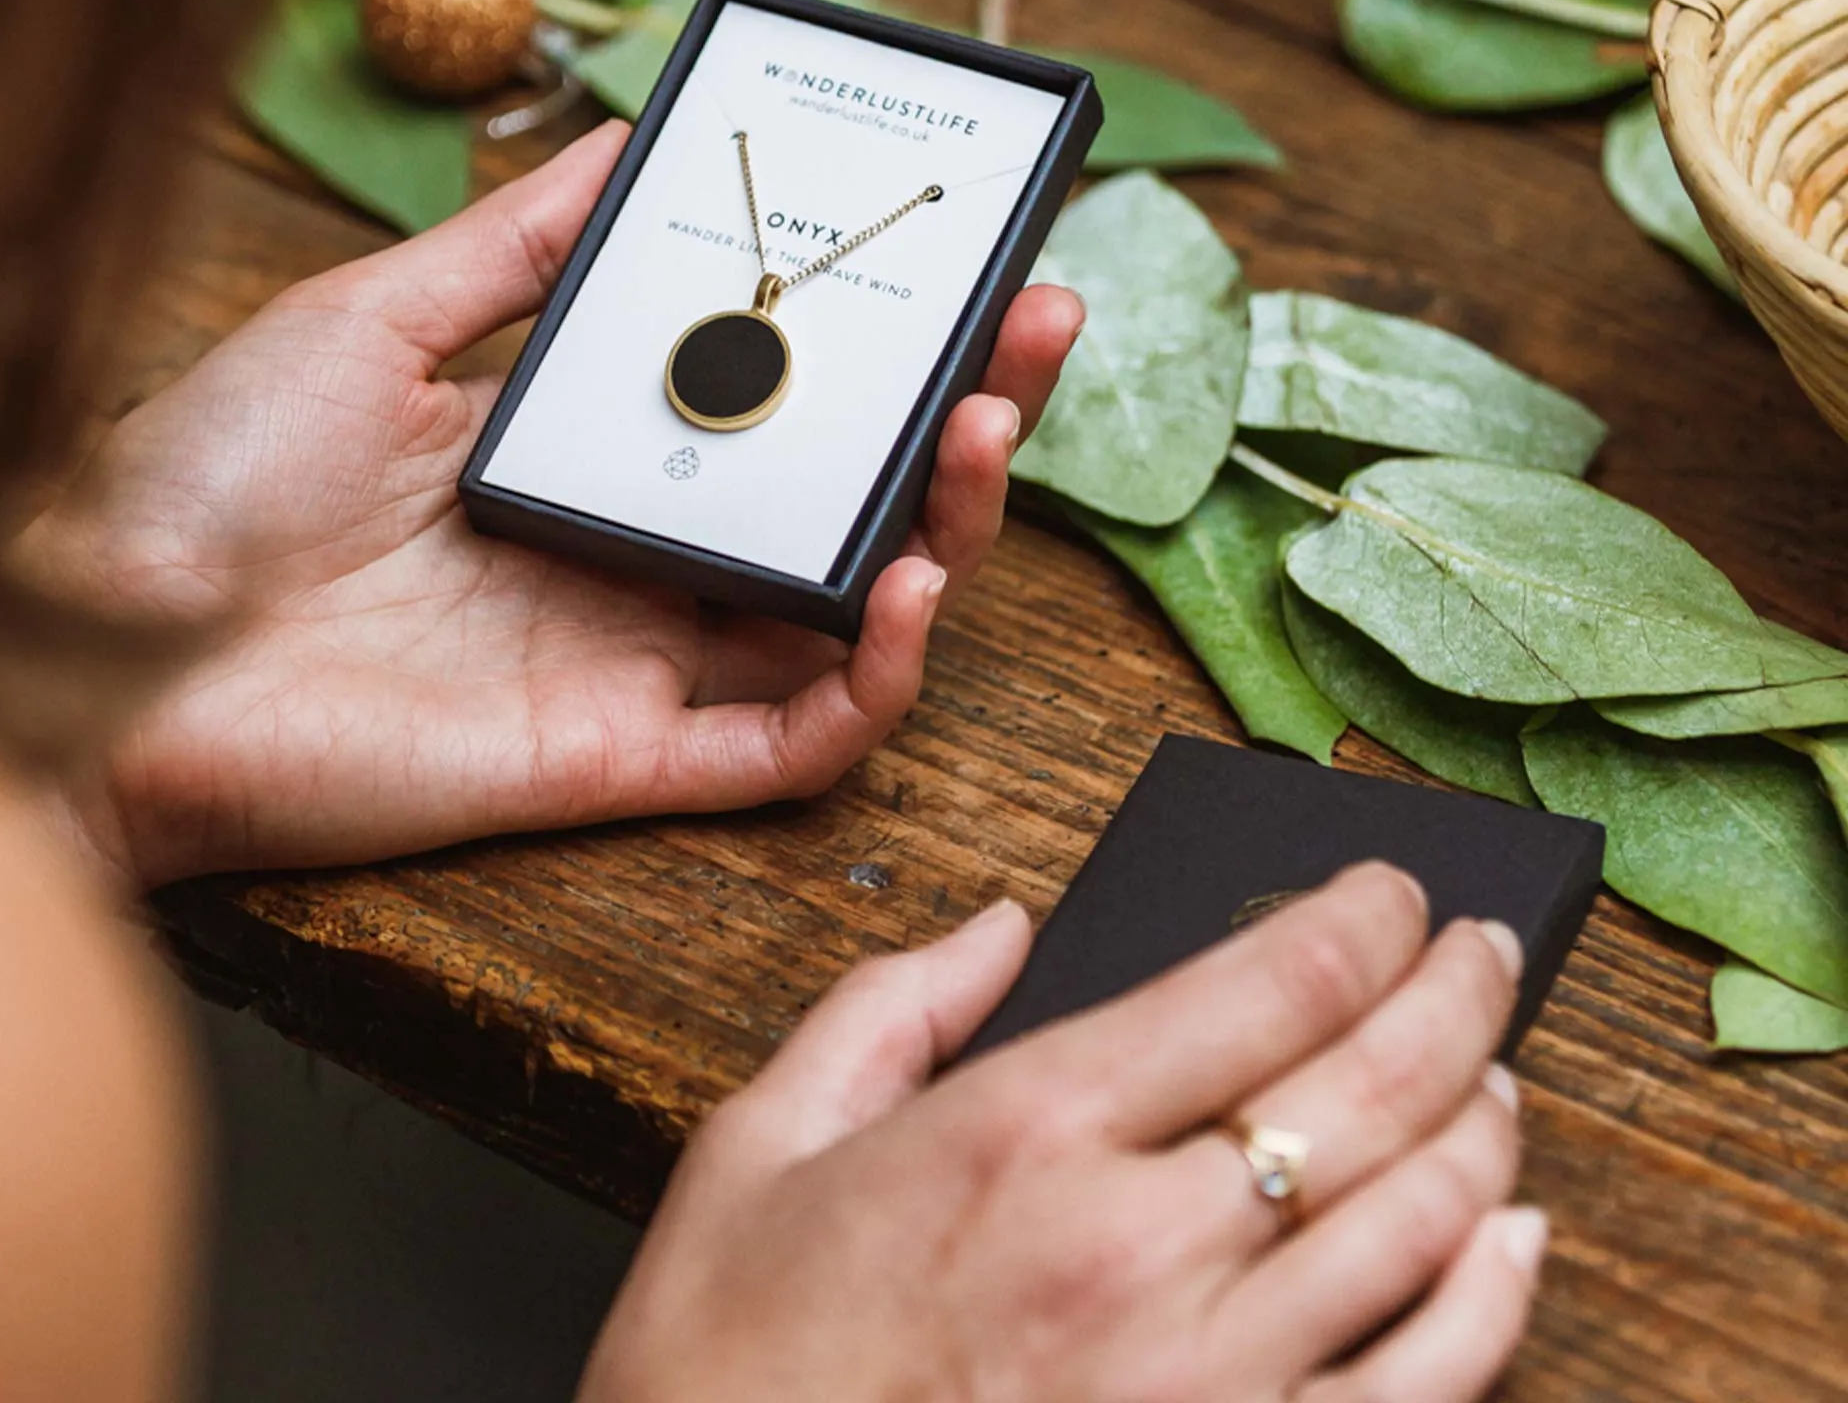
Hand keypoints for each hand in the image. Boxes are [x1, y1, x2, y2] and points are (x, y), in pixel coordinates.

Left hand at [36, 123, 1083, 888]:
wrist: (98, 653)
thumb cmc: (207, 483)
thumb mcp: (374, 320)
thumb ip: (515, 244)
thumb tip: (625, 139)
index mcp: (590, 453)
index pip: (780, 398)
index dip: (880, 338)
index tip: (954, 255)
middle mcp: (634, 556)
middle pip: (847, 499)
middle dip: (964, 415)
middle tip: (1037, 327)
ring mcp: (637, 660)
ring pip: (848, 619)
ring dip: (949, 534)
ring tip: (985, 434)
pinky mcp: (621, 759)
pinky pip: (794, 745)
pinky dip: (871, 681)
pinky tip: (902, 588)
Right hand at [580, 866, 1544, 1402]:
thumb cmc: (732, 1367)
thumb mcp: (758, 1146)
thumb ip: (887, 1005)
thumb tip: (1004, 924)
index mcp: (1022, 1130)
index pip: (1264, 984)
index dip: (1361, 918)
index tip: (1392, 890)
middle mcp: (1136, 1247)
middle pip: (1370, 1088)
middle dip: (1455, 996)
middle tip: (1488, 952)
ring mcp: (1206, 1386)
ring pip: (1421, 1227)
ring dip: (1485, 1131)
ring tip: (1497, 1074)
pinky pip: (1422, 1388)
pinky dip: (1492, 1302)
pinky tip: (1510, 1243)